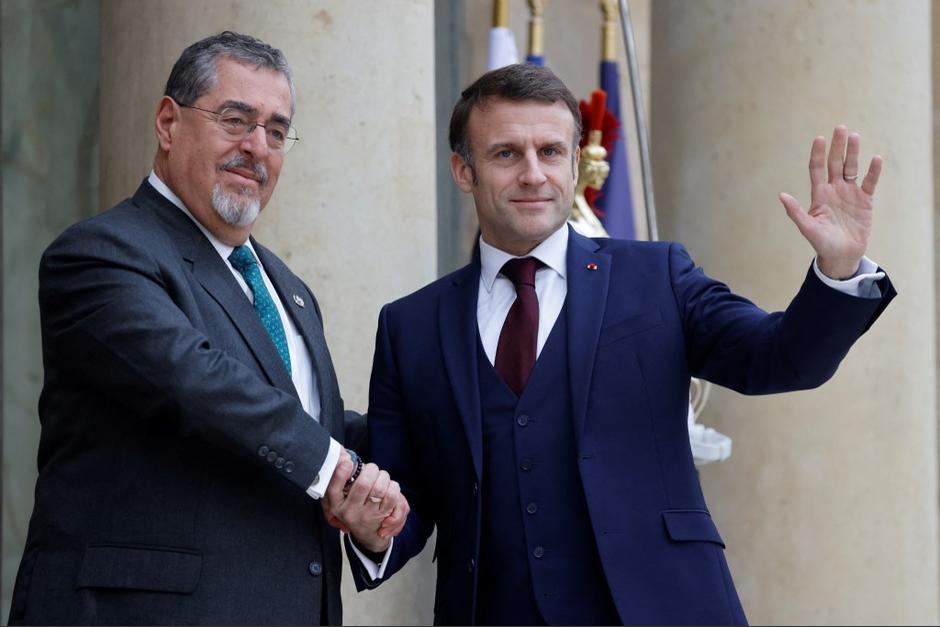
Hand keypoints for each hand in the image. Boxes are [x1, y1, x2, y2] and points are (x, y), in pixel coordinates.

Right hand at [321, 456, 409, 552]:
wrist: (369, 537)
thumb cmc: (356, 510)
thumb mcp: (341, 498)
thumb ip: (340, 478)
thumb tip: (343, 457)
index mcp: (336, 504)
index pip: (333, 489)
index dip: (340, 474)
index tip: (348, 463)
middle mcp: (350, 511)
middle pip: (364, 484)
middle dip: (372, 470)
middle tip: (373, 470)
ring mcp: (368, 515)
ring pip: (381, 488)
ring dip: (385, 478)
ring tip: (383, 480)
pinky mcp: (384, 517)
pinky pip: (394, 497)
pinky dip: (395, 489)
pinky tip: (390, 491)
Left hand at [779, 125, 882, 278]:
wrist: (841, 255)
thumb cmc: (822, 243)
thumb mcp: (808, 228)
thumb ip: (795, 211)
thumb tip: (781, 195)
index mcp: (819, 195)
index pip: (817, 169)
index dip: (818, 154)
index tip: (819, 139)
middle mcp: (834, 190)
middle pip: (835, 164)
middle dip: (837, 147)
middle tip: (840, 128)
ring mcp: (850, 194)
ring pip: (851, 168)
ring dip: (853, 153)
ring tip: (855, 136)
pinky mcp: (864, 201)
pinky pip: (869, 182)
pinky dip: (873, 172)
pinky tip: (876, 159)